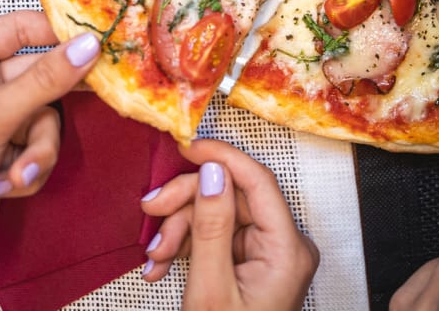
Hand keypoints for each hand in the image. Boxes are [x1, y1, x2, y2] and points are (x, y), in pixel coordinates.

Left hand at [0, 12, 100, 308]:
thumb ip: (46, 78)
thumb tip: (90, 44)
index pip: (21, 28)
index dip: (59, 32)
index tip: (101, 40)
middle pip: (41, 76)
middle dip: (50, 106)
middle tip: (97, 95)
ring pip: (45, 118)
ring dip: (38, 149)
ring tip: (17, 173)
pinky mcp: (1, 155)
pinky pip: (37, 147)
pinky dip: (28, 169)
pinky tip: (5, 188)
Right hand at [140, 138, 318, 309]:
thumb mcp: (210, 291)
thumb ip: (211, 226)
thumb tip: (213, 170)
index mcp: (288, 249)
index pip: (258, 181)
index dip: (222, 157)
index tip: (186, 146)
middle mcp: (284, 245)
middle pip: (233, 195)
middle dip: (188, 203)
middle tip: (150, 211)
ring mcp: (266, 255)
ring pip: (218, 213)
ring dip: (179, 229)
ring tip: (153, 258)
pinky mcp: (248, 265)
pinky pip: (215, 236)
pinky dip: (185, 246)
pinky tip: (159, 265)